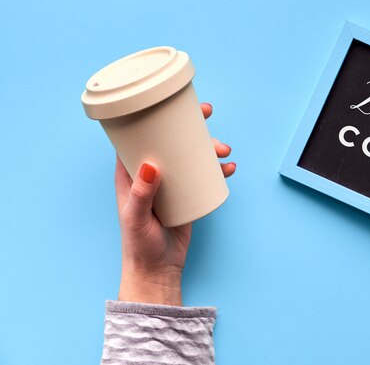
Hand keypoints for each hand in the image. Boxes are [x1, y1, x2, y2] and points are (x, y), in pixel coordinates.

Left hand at [114, 103, 235, 305]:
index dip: (155, 117)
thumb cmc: (139, 245)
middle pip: (172, 141)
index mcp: (132, 173)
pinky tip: (230, 169)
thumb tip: (152, 165)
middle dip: (191, 127)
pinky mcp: (189, 196)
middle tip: (208, 118)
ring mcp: (172, 185)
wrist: (157, 271)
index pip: (141, 136)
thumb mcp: (136, 219)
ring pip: (191, 156)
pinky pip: (205, 176)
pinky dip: (219, 169)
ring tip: (224, 151)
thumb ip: (142, 194)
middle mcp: (152, 174)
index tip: (174, 105)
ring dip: (209, 147)